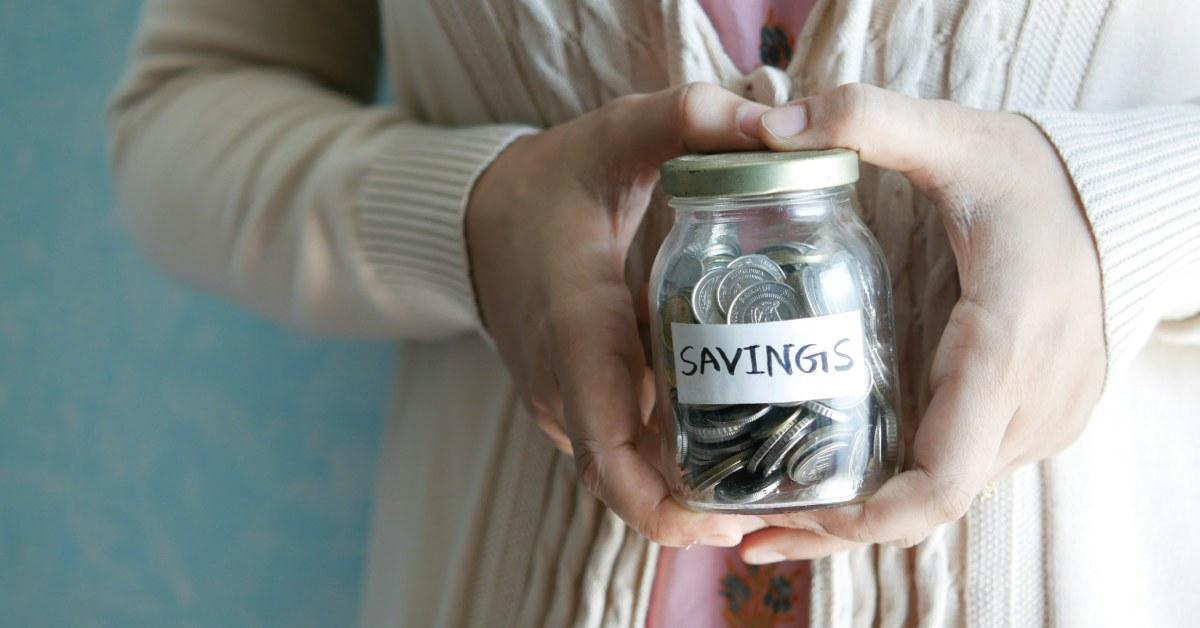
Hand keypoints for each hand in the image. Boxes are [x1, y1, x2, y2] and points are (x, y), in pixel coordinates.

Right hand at [467, 84, 770, 546]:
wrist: (474, 217)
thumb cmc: (549, 182)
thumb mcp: (615, 136)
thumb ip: (688, 118)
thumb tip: (777, 126)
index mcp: (577, 333)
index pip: (611, 456)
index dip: (667, 507)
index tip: (731, 518)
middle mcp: (563, 386)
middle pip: (628, 485)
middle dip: (698, 508)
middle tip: (778, 498)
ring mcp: (561, 402)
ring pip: (625, 471)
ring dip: (687, 484)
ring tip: (770, 469)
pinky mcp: (568, 402)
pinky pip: (619, 447)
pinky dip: (667, 456)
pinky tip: (729, 431)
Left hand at [736, 83, 1105, 561]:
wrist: (1125, 204)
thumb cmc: (1038, 178)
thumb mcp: (957, 138)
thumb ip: (869, 120)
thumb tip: (770, 125)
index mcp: (1004, 346)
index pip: (943, 475)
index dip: (870, 517)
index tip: (797, 519)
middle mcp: (1028, 405)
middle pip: (928, 503)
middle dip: (839, 524)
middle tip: (746, 529)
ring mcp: (1038, 423)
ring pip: (942, 496)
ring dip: (863, 514)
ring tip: (771, 512)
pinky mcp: (1032, 423)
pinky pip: (957, 473)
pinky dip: (897, 489)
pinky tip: (834, 482)